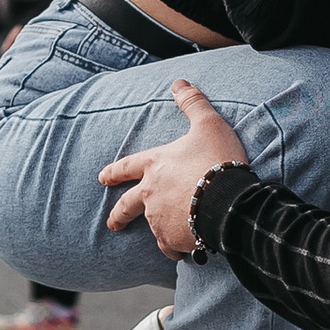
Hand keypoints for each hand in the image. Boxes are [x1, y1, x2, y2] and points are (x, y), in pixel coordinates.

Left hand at [97, 81, 246, 259]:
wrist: (227, 199)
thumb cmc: (218, 160)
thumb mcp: (208, 124)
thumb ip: (192, 103)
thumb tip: (179, 82)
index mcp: (155, 165)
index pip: (126, 167)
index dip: (114, 171)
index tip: (101, 178)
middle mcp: (150, 194)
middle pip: (126, 206)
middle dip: (117, 215)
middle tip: (111, 224)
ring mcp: (158, 219)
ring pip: (153, 227)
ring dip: (160, 229)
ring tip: (172, 235)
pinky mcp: (171, 240)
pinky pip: (171, 246)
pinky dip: (177, 247)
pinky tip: (187, 247)